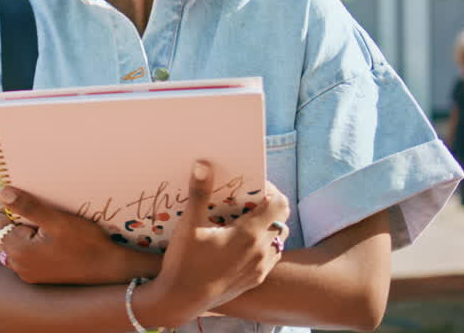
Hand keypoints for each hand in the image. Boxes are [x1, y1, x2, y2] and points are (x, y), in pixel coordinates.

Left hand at [0, 186, 124, 284]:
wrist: (107, 268)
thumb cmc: (85, 243)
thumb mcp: (57, 220)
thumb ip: (28, 207)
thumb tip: (1, 193)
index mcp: (16, 249)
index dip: (9, 206)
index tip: (30, 202)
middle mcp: (16, 265)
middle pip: (1, 233)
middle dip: (14, 220)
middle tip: (40, 214)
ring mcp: (26, 273)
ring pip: (11, 245)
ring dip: (22, 233)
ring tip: (45, 226)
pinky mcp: (36, 277)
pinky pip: (23, 257)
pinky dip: (30, 246)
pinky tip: (50, 241)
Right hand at [135, 160, 290, 327]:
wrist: (182, 300)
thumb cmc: (185, 261)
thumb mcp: (190, 225)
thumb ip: (199, 193)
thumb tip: (203, 164)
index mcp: (249, 234)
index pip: (280, 204)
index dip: (272, 191)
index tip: (255, 187)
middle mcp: (261, 250)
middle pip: (281, 220)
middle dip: (270, 208)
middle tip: (248, 203)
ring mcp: (260, 267)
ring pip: (279, 240)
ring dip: (268, 228)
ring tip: (247, 223)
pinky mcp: (255, 280)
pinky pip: (270, 257)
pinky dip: (264, 246)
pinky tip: (243, 245)